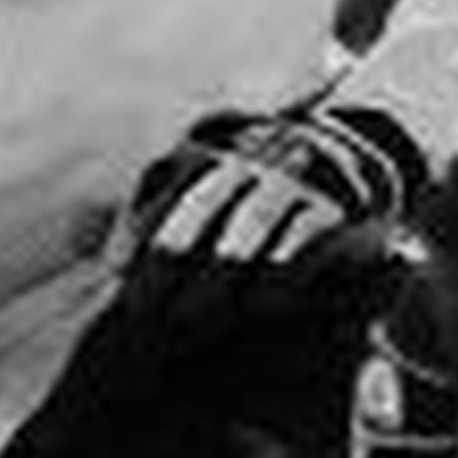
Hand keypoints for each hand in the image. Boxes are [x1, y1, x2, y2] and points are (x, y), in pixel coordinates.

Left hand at [116, 97, 426, 311]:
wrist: (363, 165)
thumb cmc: (267, 193)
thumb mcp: (217, 184)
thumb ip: (165, 208)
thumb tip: (94, 251)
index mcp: (216, 139)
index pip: (165, 175)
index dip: (138, 224)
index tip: (113, 271)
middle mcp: (255, 150)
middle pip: (203, 201)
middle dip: (169, 256)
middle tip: (140, 309)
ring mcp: (299, 174)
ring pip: (253, 220)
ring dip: (220, 271)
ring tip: (190, 318)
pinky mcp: (340, 204)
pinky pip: (306, 236)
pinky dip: (283, 269)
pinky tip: (262, 305)